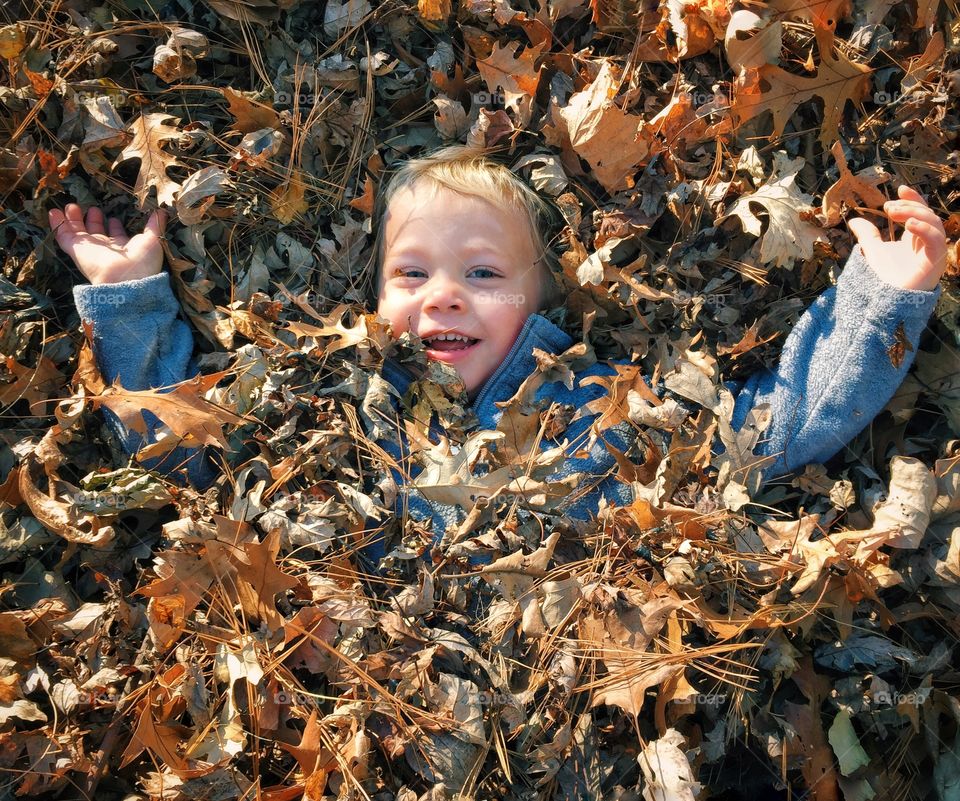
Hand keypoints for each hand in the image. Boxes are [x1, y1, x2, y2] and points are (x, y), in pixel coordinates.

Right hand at [49, 204, 166, 285]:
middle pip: (96, 232)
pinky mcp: (76, 250)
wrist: (125, 278)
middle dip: (93, 220)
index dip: (115, 227)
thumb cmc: (142, 261)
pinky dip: (57, 223)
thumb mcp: (153, 239)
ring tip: (71, 206)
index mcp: (123, 248)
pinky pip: (62, 235)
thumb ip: (155, 225)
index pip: (117, 236)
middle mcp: (105, 249)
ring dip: (74, 219)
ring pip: (78, 232)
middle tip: (92, 208)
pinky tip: (53, 212)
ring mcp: (89, 250)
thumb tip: (162, 212)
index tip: (114, 217)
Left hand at [847, 185, 946, 291]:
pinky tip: (909, 224)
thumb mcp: (872, 250)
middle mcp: (927, 243)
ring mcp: (933, 252)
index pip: (921, 212)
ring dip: (915, 213)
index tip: (899, 188)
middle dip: (909, 206)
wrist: (885, 301)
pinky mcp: (934, 262)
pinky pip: (937, 241)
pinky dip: (925, 229)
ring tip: (894, 213)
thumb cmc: (883, 278)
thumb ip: (867, 235)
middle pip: (927, 215)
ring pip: (934, 224)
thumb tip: (854, 220)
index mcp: (916, 238)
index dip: (913, 199)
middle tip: (889, 207)